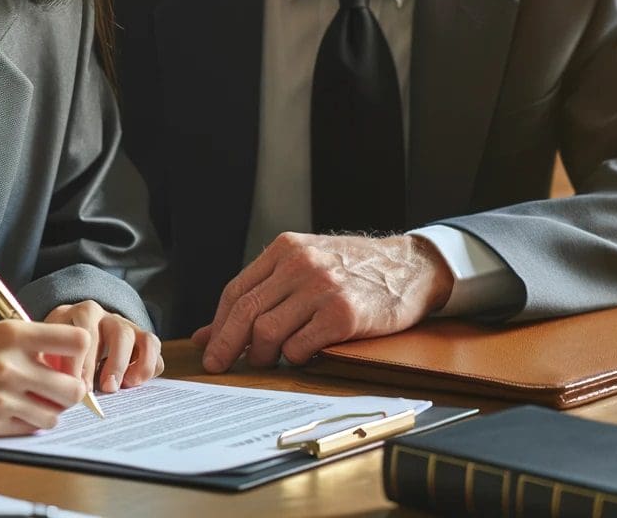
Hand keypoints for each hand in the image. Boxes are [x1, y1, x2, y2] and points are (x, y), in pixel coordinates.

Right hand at [0, 319, 91, 436]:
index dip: (81, 353)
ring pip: (55, 415)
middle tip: (59, 387)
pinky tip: (16, 411)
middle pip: (73, 387)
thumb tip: (76, 362)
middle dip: (71, 390)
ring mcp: (1, 397)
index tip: (71, 360)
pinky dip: (30, 423)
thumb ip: (36, 343)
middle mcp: (10, 364)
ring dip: (51, 410)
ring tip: (35, 400)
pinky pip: (32, 429)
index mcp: (14, 333)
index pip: (77, 340)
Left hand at [45, 300, 163, 392]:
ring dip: (137, 364)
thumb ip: (52, 365)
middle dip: (114, 363)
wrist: (73, 332)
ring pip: (142, 338)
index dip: (83, 360)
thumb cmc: (60, 347)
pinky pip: (154, 348)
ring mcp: (127, 326)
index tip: (78, 387)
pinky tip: (134, 383)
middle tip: (107, 389)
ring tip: (126, 386)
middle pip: (119, 332)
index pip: (85, 329)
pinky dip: (149, 366)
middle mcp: (107, 316)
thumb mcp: (49, 349)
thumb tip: (59, 390)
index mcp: (81, 314)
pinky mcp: (141, 339)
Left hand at [191, 232, 453, 371]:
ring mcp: (322, 288)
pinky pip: (300, 347)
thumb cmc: (352, 271)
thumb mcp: (305, 266)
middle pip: (246, 311)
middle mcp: (301, 264)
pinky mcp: (343, 315)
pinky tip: (303, 354)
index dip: (218, 324)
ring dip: (263, 355)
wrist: (407, 268)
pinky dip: (295, 358)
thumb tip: (211, 333)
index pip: (237, 290)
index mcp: (286, 249)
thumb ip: (263, 293)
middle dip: (227, 345)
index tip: (209, 349)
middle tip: (219, 367)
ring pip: (268, 332)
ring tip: (271, 360)